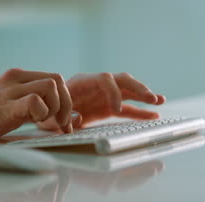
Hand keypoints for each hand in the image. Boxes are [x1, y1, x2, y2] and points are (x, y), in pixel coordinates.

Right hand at [0, 68, 72, 141]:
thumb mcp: (12, 104)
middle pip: (57, 80)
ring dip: (54, 108)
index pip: (55, 78)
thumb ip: (35, 105)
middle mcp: (16, 78)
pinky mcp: (5, 106)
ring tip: (42, 123)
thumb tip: (66, 117)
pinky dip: (42, 113)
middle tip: (60, 125)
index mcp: (19, 76)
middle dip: (66, 104)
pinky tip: (32, 123)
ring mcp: (10, 91)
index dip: (66, 100)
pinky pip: (35, 101)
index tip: (63, 122)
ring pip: (51, 87)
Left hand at [37, 72, 165, 130]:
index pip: (105, 79)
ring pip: (128, 92)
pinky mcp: (107, 108)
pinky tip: (155, 115)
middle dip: (137, 88)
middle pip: (121, 80)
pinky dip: (140, 112)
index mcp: (82, 83)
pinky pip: (127, 108)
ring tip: (160, 101)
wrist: (44, 114)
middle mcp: (95, 86)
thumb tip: (76, 120)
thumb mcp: (48, 117)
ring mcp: (103, 96)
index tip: (115, 109)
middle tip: (151, 98)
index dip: (113, 92)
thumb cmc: (45, 114)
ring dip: (144, 95)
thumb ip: (60, 118)